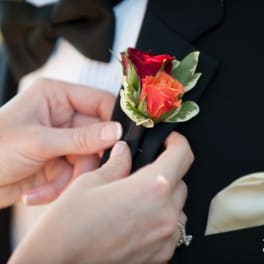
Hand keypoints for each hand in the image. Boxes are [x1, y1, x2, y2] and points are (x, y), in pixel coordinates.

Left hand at [0, 78, 119, 207]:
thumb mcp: (39, 141)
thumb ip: (81, 138)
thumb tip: (116, 132)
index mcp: (57, 97)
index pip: (100, 102)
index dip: (111, 122)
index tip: (116, 142)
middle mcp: (63, 116)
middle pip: (97, 135)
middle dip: (87, 159)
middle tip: (79, 173)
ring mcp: (62, 139)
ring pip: (88, 158)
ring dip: (72, 177)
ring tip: (50, 186)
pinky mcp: (60, 160)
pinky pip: (75, 173)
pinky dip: (60, 186)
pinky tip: (36, 191)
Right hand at [9, 132, 192, 263]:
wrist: (58, 263)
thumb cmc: (70, 224)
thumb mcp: (91, 181)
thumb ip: (117, 162)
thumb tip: (125, 150)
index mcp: (151, 189)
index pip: (182, 155)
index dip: (177, 142)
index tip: (169, 141)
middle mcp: (165, 215)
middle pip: (181, 181)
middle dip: (167, 170)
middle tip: (145, 169)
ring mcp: (164, 239)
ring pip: (178, 206)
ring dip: (165, 196)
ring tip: (139, 197)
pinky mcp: (159, 256)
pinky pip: (171, 229)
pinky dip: (161, 218)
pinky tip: (138, 218)